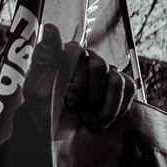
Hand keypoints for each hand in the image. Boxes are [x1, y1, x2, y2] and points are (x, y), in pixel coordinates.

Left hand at [21, 23, 136, 134]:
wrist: (64, 138)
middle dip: (91, 98)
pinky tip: (103, 120)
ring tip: (91, 122)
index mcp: (65, 54)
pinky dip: (117, 110)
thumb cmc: (47, 113)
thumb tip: (51, 28)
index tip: (69, 105)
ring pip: (116, 80)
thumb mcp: (37, 90)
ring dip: (104, 108)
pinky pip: (129, 89)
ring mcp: (106, 70)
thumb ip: (44, 59)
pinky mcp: (122, 83)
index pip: (77, 53)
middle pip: (100, 67)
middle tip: (80, 116)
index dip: (76, 83)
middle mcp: (87, 57)